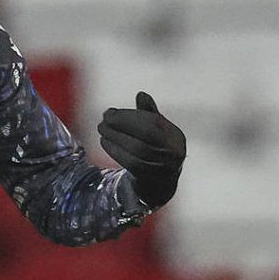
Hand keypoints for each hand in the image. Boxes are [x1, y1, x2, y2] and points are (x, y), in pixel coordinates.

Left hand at [96, 91, 185, 208]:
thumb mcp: (155, 131)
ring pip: (138, 150)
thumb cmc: (154, 150)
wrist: (159, 185)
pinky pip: (132, 164)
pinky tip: (105, 142)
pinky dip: (116, 151)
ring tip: (102, 130)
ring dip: (116, 138)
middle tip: (103, 120)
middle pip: (147, 136)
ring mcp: (164, 168)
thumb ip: (148, 113)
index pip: (154, 124)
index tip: (111, 112)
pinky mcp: (150, 179)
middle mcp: (174, 153)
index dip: (131, 116)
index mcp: (176, 137)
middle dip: (122, 125)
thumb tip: (141, 94)